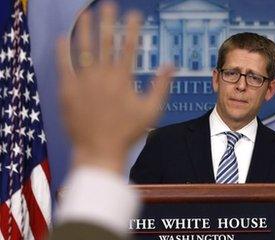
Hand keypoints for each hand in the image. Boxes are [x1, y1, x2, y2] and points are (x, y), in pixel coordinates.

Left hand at [56, 2, 172, 173]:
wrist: (99, 149)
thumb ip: (161, 86)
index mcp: (122, 78)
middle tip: (108, 5)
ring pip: (82, 49)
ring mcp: (83, 81)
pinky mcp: (68, 90)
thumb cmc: (128, 132)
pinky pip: (63, 65)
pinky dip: (63, 51)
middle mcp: (102, 75)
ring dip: (84, 29)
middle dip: (107, 21)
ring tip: (85, 14)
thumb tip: (171, 66)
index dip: (132, 28)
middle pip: (105, 41)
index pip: (128, 46)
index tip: (134, 14)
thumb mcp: (151, 110)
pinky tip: (63, 38)